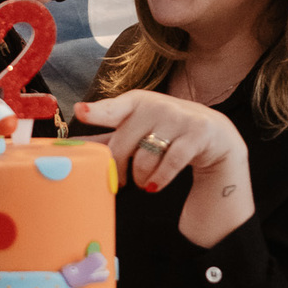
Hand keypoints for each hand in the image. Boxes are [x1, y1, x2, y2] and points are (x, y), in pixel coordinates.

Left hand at [75, 90, 253, 249]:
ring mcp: (179, 116)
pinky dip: (159, 180)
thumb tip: (72, 144)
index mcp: (136, 101)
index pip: (113, 108)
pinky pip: (170, 164)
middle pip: (123, 144)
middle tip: (123, 180)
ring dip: (141, 178)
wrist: (215, 136)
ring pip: (145, 157)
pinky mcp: (198, 132)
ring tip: (144, 181)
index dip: (96, 111)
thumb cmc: (167, 132)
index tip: (81, 111)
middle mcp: (156, 104)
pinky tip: (156, 185)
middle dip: (118, 169)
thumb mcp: (138, 130)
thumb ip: (108, 137)